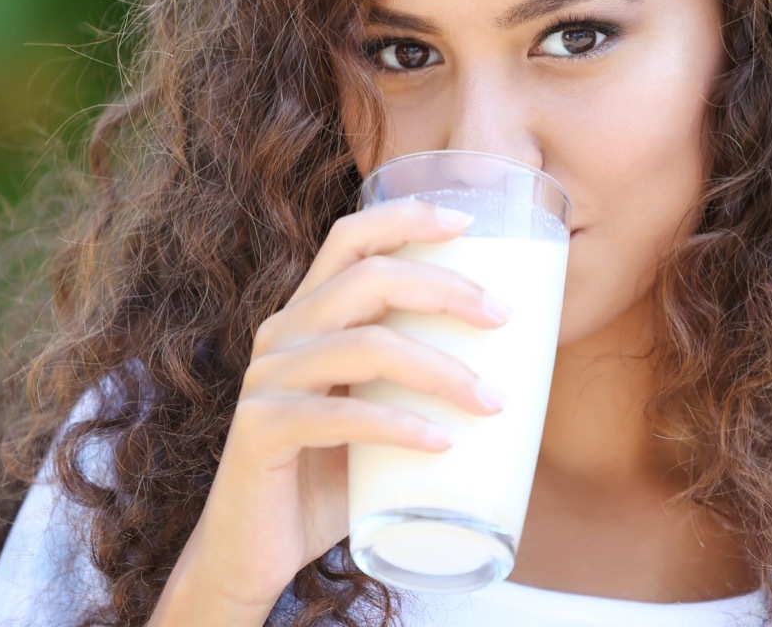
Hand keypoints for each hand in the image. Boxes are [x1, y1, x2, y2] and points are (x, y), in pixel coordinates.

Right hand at [149, 200, 507, 623]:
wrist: (253, 554)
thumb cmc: (330, 479)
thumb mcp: (374, 413)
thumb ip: (415, 381)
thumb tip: (517, 366)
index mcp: (309, 315)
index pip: (350, 239)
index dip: (406, 219)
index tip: (468, 224)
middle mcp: (283, 334)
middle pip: (367, 278)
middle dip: (444, 289)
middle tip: (503, 319)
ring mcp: (267, 381)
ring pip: (364, 346)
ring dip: (439, 369)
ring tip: (492, 402)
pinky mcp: (260, 432)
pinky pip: (338, 416)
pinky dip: (398, 426)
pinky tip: (441, 442)